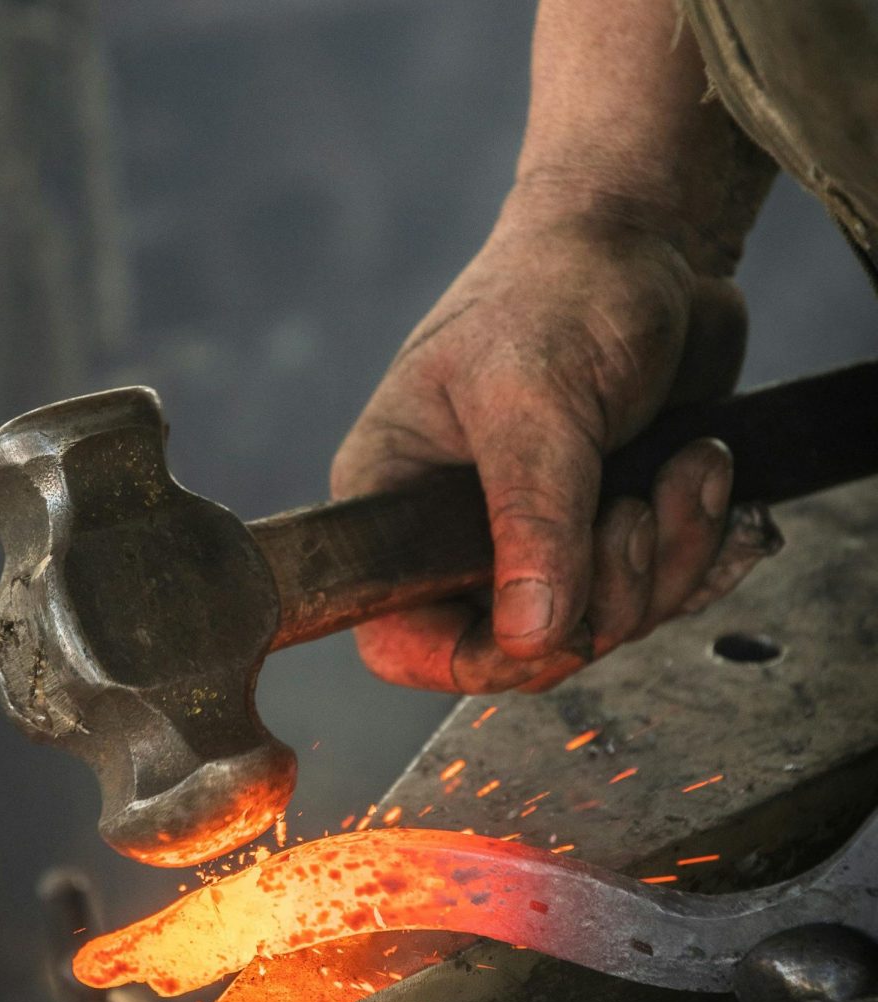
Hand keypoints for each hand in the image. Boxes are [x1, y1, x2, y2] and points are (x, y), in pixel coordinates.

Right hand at [331, 202, 776, 693]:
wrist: (647, 244)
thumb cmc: (560, 290)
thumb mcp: (534, 397)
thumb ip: (531, 518)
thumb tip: (529, 635)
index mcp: (398, 500)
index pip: (397, 636)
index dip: (469, 657)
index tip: (549, 626)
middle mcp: (460, 532)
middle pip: (520, 645)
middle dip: (605, 593)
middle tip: (631, 507)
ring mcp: (538, 535)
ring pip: (602, 626)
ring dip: (667, 560)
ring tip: (686, 468)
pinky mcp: (604, 528)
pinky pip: (657, 596)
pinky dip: (698, 550)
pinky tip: (704, 479)